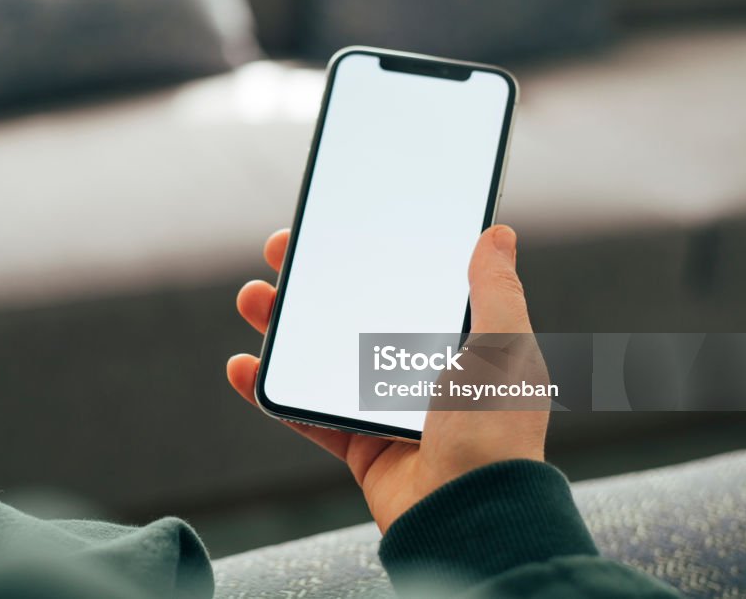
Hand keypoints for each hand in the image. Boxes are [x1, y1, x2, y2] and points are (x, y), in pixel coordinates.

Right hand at [227, 225, 548, 532]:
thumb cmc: (495, 432)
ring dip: (283, 328)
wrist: (470, 517)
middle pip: (355, 314)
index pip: (407, 282)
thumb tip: (497, 233)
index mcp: (457, 343)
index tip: (335, 228)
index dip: (369, 253)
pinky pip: (305, 412)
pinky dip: (270, 392)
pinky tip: (244, 367)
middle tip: (283, 252)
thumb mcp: (502, 349)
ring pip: (322, 358)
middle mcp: (419, 370)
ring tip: (254, 299)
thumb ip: (496, 292)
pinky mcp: (358, 444)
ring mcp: (384, 407)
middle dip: (314, 282)